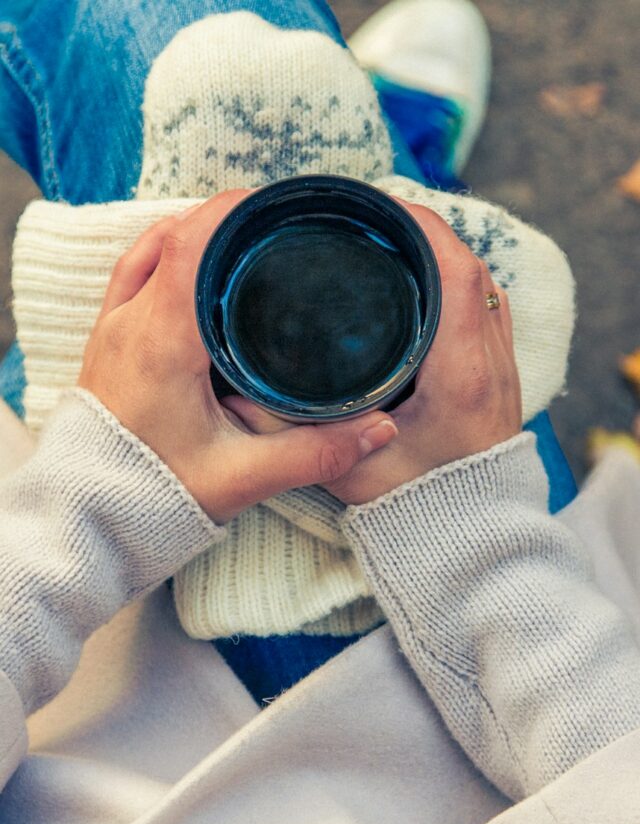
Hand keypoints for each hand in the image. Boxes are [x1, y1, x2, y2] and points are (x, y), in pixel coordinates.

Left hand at [78, 191, 397, 522]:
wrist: (93, 516)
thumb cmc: (156, 495)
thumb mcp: (243, 477)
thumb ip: (315, 452)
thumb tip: (380, 428)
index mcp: (164, 341)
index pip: (192, 244)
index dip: (233, 210)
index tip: (276, 203)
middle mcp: (131, 322)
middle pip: (175, 235)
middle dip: (226, 218)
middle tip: (276, 222)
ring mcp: (113, 328)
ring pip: (150, 249)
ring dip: (195, 233)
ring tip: (244, 237)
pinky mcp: (108, 341)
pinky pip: (133, 273)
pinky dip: (166, 254)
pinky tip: (197, 265)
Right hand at [223, 200, 521, 504]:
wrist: (473, 537)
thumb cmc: (418, 508)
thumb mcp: (347, 471)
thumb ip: (294, 435)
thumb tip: (239, 397)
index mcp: (458, 374)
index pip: (455, 272)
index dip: (420, 226)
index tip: (378, 206)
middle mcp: (489, 360)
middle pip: (470, 265)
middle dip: (423, 229)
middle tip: (372, 218)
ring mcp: (501, 366)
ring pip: (482, 283)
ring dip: (441, 254)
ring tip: (391, 241)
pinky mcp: (500, 375)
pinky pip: (488, 306)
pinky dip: (457, 282)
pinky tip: (420, 284)